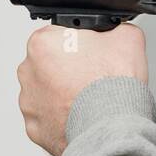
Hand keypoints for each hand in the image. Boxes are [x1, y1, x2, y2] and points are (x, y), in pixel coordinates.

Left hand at [17, 23, 148, 155]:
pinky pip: (49, 119)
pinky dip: (63, 119)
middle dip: (69, 69)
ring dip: (64, 95)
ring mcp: (29, 102)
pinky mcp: (35, 128)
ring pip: (47, 93)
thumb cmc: (113, 85)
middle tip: (94, 77)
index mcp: (42, 43)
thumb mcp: (127, 36)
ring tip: (90, 100)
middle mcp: (28, 71)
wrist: (112, 129)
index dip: (81, 43)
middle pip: (51, 64)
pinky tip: (82, 116)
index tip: (94, 54)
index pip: (60, 35)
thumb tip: (114, 29)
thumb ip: (114, 27)